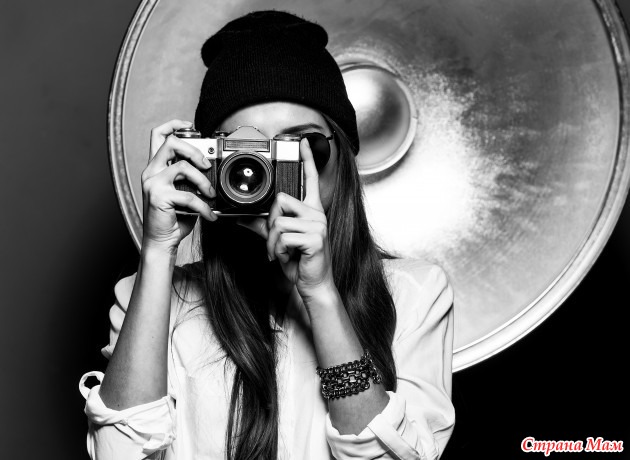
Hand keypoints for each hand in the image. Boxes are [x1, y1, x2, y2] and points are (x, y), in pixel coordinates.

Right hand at [141, 119, 216, 253]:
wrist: (161, 241)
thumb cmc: (174, 218)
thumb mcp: (184, 193)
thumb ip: (191, 178)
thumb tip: (211, 168)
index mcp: (156, 168)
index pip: (158, 135)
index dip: (174, 125)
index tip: (190, 125)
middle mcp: (151, 172)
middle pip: (170, 143)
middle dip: (193, 150)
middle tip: (207, 165)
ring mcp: (152, 183)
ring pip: (182, 166)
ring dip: (203, 180)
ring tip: (211, 194)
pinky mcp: (158, 197)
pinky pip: (188, 195)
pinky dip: (203, 206)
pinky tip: (209, 215)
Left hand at [238, 138, 336, 304]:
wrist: (312, 283)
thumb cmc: (299, 260)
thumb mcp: (277, 239)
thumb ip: (261, 224)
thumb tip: (237, 216)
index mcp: (311, 210)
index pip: (310, 179)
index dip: (307, 160)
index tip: (303, 142)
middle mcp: (317, 213)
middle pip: (282, 200)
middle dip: (271, 223)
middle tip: (278, 242)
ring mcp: (318, 225)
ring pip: (279, 220)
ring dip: (273, 241)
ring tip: (282, 252)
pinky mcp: (316, 238)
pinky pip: (283, 236)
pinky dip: (278, 249)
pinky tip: (288, 257)